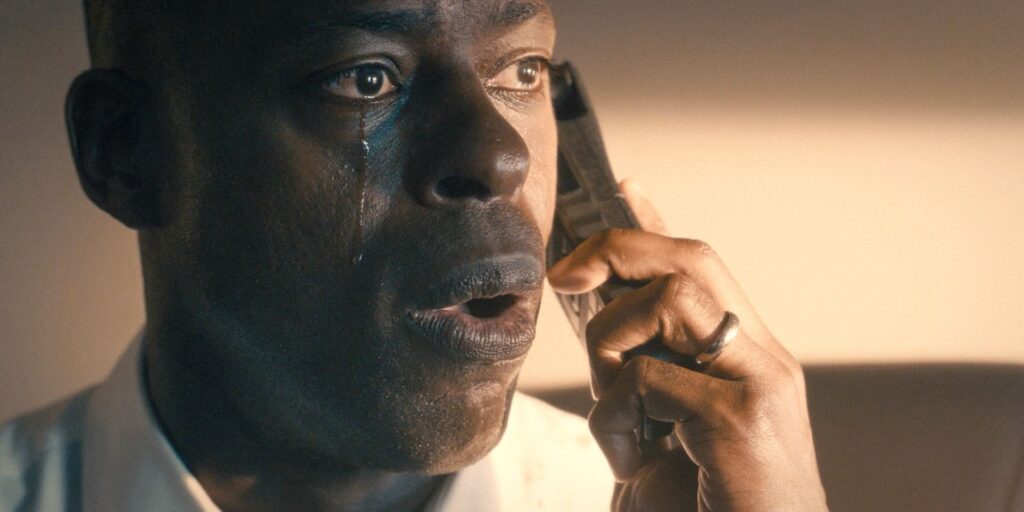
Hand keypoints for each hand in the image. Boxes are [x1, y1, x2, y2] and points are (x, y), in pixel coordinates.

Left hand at [547, 179, 827, 510]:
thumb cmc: (702, 507)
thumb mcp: (661, 431)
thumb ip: (642, 374)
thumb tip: (595, 319)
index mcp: (748, 360)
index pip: (703, 270)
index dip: (658, 227)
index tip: (624, 187)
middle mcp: (765, 360)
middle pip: (691, 261)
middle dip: (616, 250)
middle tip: (563, 277)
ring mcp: (761, 385)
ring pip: (670, 299)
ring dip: (613, 342)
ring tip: (613, 405)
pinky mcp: (741, 420)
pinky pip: (648, 378)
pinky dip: (617, 416)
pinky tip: (631, 460)